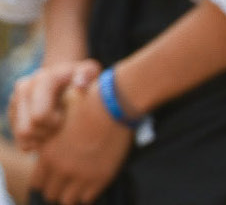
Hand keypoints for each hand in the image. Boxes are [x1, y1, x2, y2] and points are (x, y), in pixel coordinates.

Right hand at [9, 61, 99, 151]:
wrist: (65, 77)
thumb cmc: (82, 78)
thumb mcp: (89, 72)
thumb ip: (87, 74)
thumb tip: (80, 84)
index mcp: (42, 79)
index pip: (39, 116)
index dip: (54, 123)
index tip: (65, 117)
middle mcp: (24, 87)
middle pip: (27, 129)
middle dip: (46, 133)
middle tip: (60, 126)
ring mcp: (15, 100)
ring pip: (22, 135)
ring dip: (39, 138)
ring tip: (55, 128)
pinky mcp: (13, 112)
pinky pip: (20, 137)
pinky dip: (34, 139)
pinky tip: (48, 131)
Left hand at [29, 83, 131, 204]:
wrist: (111, 106)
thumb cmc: (87, 109)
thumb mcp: (60, 125)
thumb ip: (53, 146)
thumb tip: (53, 155)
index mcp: (48, 155)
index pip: (38, 182)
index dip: (47, 181)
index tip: (56, 177)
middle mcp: (61, 167)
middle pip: (51, 193)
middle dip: (59, 188)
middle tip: (70, 182)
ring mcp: (80, 174)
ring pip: (67, 200)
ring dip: (74, 194)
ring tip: (82, 184)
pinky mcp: (100, 177)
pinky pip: (87, 198)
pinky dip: (89, 194)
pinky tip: (94, 182)